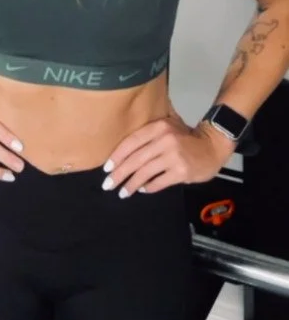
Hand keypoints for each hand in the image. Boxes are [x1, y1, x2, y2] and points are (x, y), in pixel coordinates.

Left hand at [102, 104, 233, 196]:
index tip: (106, 168)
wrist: (213, 146)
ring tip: (122, 192)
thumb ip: (149, 136)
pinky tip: (142, 190)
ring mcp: (174, 156)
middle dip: (119, 174)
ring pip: (145, 173)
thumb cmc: (186, 138)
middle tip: (108, 185)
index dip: (117, 156)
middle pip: (135, 159)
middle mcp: (165, 140)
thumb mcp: (168, 128)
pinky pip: (159, 182)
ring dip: (131, 185)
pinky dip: (148, 187)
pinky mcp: (181, 171)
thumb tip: (122, 153)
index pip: (131, 142)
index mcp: (158, 127)